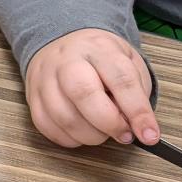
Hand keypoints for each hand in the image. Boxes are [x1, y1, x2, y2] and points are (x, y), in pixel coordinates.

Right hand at [23, 29, 160, 147]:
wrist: (63, 43)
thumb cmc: (101, 59)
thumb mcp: (129, 63)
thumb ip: (136, 93)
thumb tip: (137, 126)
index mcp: (99, 49)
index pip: (121, 80)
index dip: (138, 112)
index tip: (150, 135)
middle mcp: (67, 60)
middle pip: (83, 93)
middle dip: (109, 123)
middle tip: (124, 135)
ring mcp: (44, 78)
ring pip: (64, 116)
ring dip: (90, 135)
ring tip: (103, 132)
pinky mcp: (32, 97)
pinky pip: (47, 127)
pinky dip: (70, 138)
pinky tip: (82, 132)